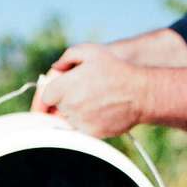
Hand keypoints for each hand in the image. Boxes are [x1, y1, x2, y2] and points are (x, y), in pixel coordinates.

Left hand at [31, 44, 147, 137]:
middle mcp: (69, 106)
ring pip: (67, 121)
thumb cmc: (115, 70)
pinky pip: (80, 130)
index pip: (44, 97)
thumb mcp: (91, 52)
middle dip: (62, 103)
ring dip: (73, 114)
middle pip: (55, 109)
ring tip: (93, 101)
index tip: (52, 96)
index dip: (48, 95)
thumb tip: (54, 69)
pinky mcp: (90, 134)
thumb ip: (67, 57)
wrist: (141, 93)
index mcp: (64, 87)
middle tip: (79, 94)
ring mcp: (79, 122)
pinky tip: (98, 111)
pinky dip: (85, 123)